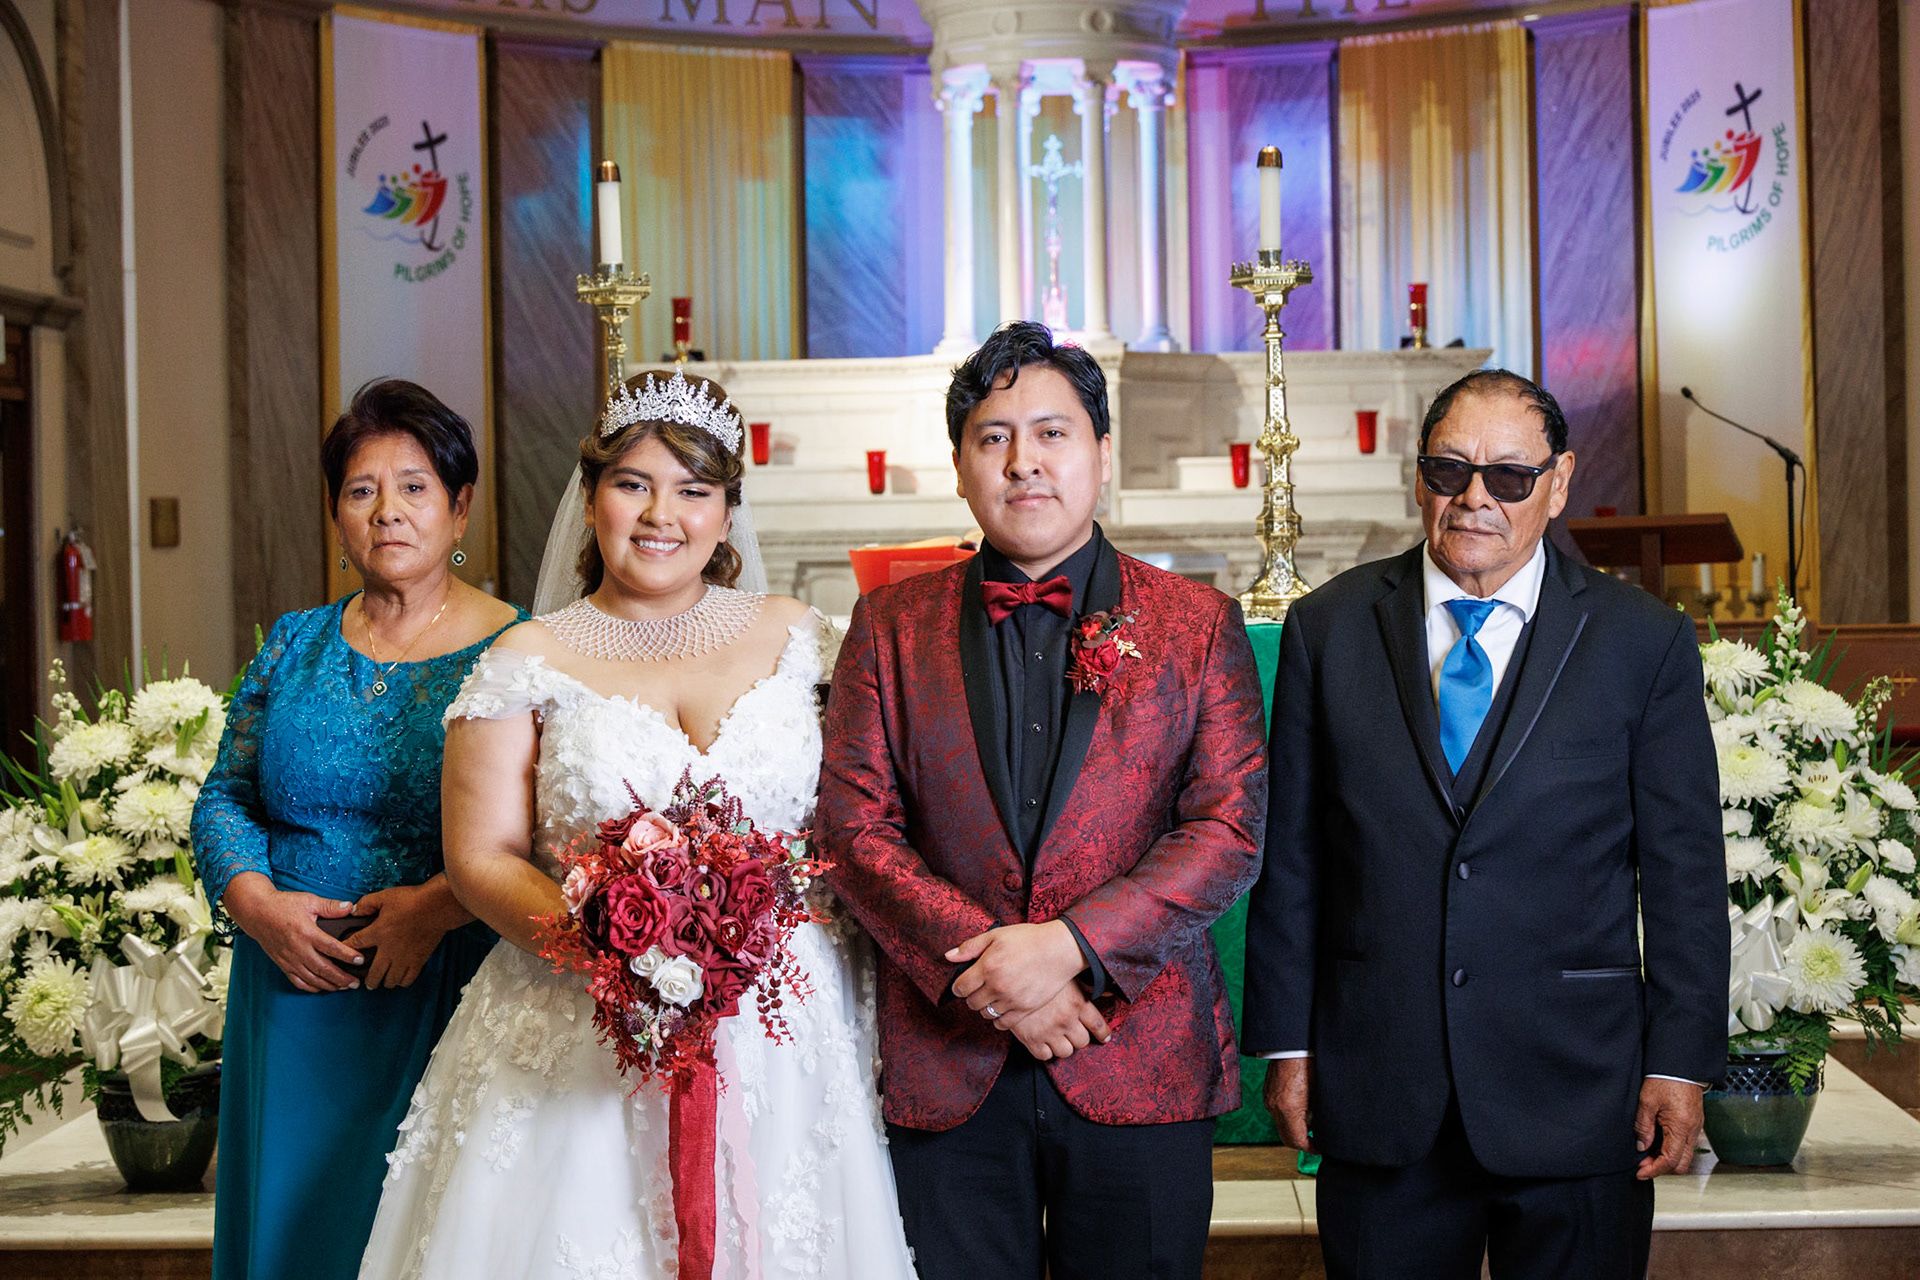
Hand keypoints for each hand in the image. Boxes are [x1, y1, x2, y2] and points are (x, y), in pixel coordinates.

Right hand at [222, 872, 363, 992]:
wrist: (256, 912)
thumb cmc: (283, 905)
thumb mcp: (309, 901)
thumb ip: (330, 906)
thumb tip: (350, 907)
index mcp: (307, 933)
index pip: (332, 947)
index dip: (348, 955)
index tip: (361, 961)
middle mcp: (298, 949)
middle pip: (323, 968)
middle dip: (342, 978)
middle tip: (356, 983)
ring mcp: (289, 959)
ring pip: (311, 978)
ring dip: (329, 985)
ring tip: (343, 987)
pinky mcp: (282, 963)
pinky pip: (297, 980)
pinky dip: (310, 987)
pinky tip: (321, 988)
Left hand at [345, 879, 470, 989]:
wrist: (438, 906)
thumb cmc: (413, 900)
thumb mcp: (386, 896)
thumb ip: (367, 903)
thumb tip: (354, 910)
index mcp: (378, 932)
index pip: (355, 945)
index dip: (345, 950)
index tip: (342, 954)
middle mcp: (389, 950)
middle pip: (373, 975)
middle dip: (367, 980)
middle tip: (366, 981)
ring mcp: (404, 958)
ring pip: (390, 980)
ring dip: (384, 982)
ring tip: (383, 980)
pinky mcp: (418, 960)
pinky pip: (408, 979)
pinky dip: (402, 981)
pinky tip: (400, 978)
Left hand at [948, 921, 1086, 1022]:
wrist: (1059, 950)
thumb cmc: (1027, 939)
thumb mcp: (996, 935)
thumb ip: (970, 947)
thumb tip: (948, 956)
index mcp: (988, 967)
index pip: (961, 988)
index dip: (959, 987)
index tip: (963, 984)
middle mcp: (998, 986)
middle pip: (972, 1003)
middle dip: (971, 996)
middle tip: (979, 988)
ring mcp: (1012, 1000)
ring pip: (986, 1014)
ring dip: (985, 1006)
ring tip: (992, 995)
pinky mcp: (1025, 1009)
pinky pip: (1003, 1023)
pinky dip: (999, 1018)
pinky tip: (1002, 1006)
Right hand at [1004, 984, 1110, 1060]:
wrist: (1009, 976)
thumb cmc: (1039, 971)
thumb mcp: (1066, 975)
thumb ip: (1088, 986)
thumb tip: (1112, 992)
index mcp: (1078, 1003)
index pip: (1098, 1026)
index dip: (1103, 1034)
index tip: (1104, 1038)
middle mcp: (1066, 1020)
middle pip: (1082, 1042)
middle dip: (1079, 1038)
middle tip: (1073, 1032)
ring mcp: (1049, 1031)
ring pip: (1065, 1052)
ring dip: (1063, 1046)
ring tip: (1058, 1037)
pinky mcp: (1031, 1039)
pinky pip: (1044, 1056)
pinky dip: (1045, 1051)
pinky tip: (1043, 1041)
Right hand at [1263, 1057, 1315, 1152]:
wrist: (1292, 1045)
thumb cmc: (1309, 1065)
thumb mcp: (1319, 1094)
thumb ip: (1317, 1116)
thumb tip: (1319, 1129)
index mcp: (1289, 1108)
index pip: (1297, 1141)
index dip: (1311, 1148)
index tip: (1320, 1147)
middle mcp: (1274, 1107)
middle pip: (1286, 1138)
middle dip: (1302, 1142)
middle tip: (1316, 1141)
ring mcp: (1268, 1100)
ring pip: (1281, 1126)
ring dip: (1294, 1129)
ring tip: (1311, 1122)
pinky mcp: (1267, 1094)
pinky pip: (1276, 1113)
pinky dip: (1288, 1117)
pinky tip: (1301, 1108)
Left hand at [1634, 1077, 1705, 1178]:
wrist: (1681, 1065)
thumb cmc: (1665, 1078)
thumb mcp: (1647, 1102)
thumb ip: (1643, 1127)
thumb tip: (1641, 1146)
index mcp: (1681, 1127)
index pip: (1670, 1160)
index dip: (1654, 1170)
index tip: (1641, 1173)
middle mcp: (1693, 1131)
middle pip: (1681, 1164)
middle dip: (1662, 1168)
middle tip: (1643, 1165)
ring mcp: (1696, 1127)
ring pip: (1684, 1156)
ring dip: (1667, 1159)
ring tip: (1647, 1154)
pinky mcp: (1695, 1123)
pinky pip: (1686, 1144)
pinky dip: (1672, 1149)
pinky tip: (1657, 1143)